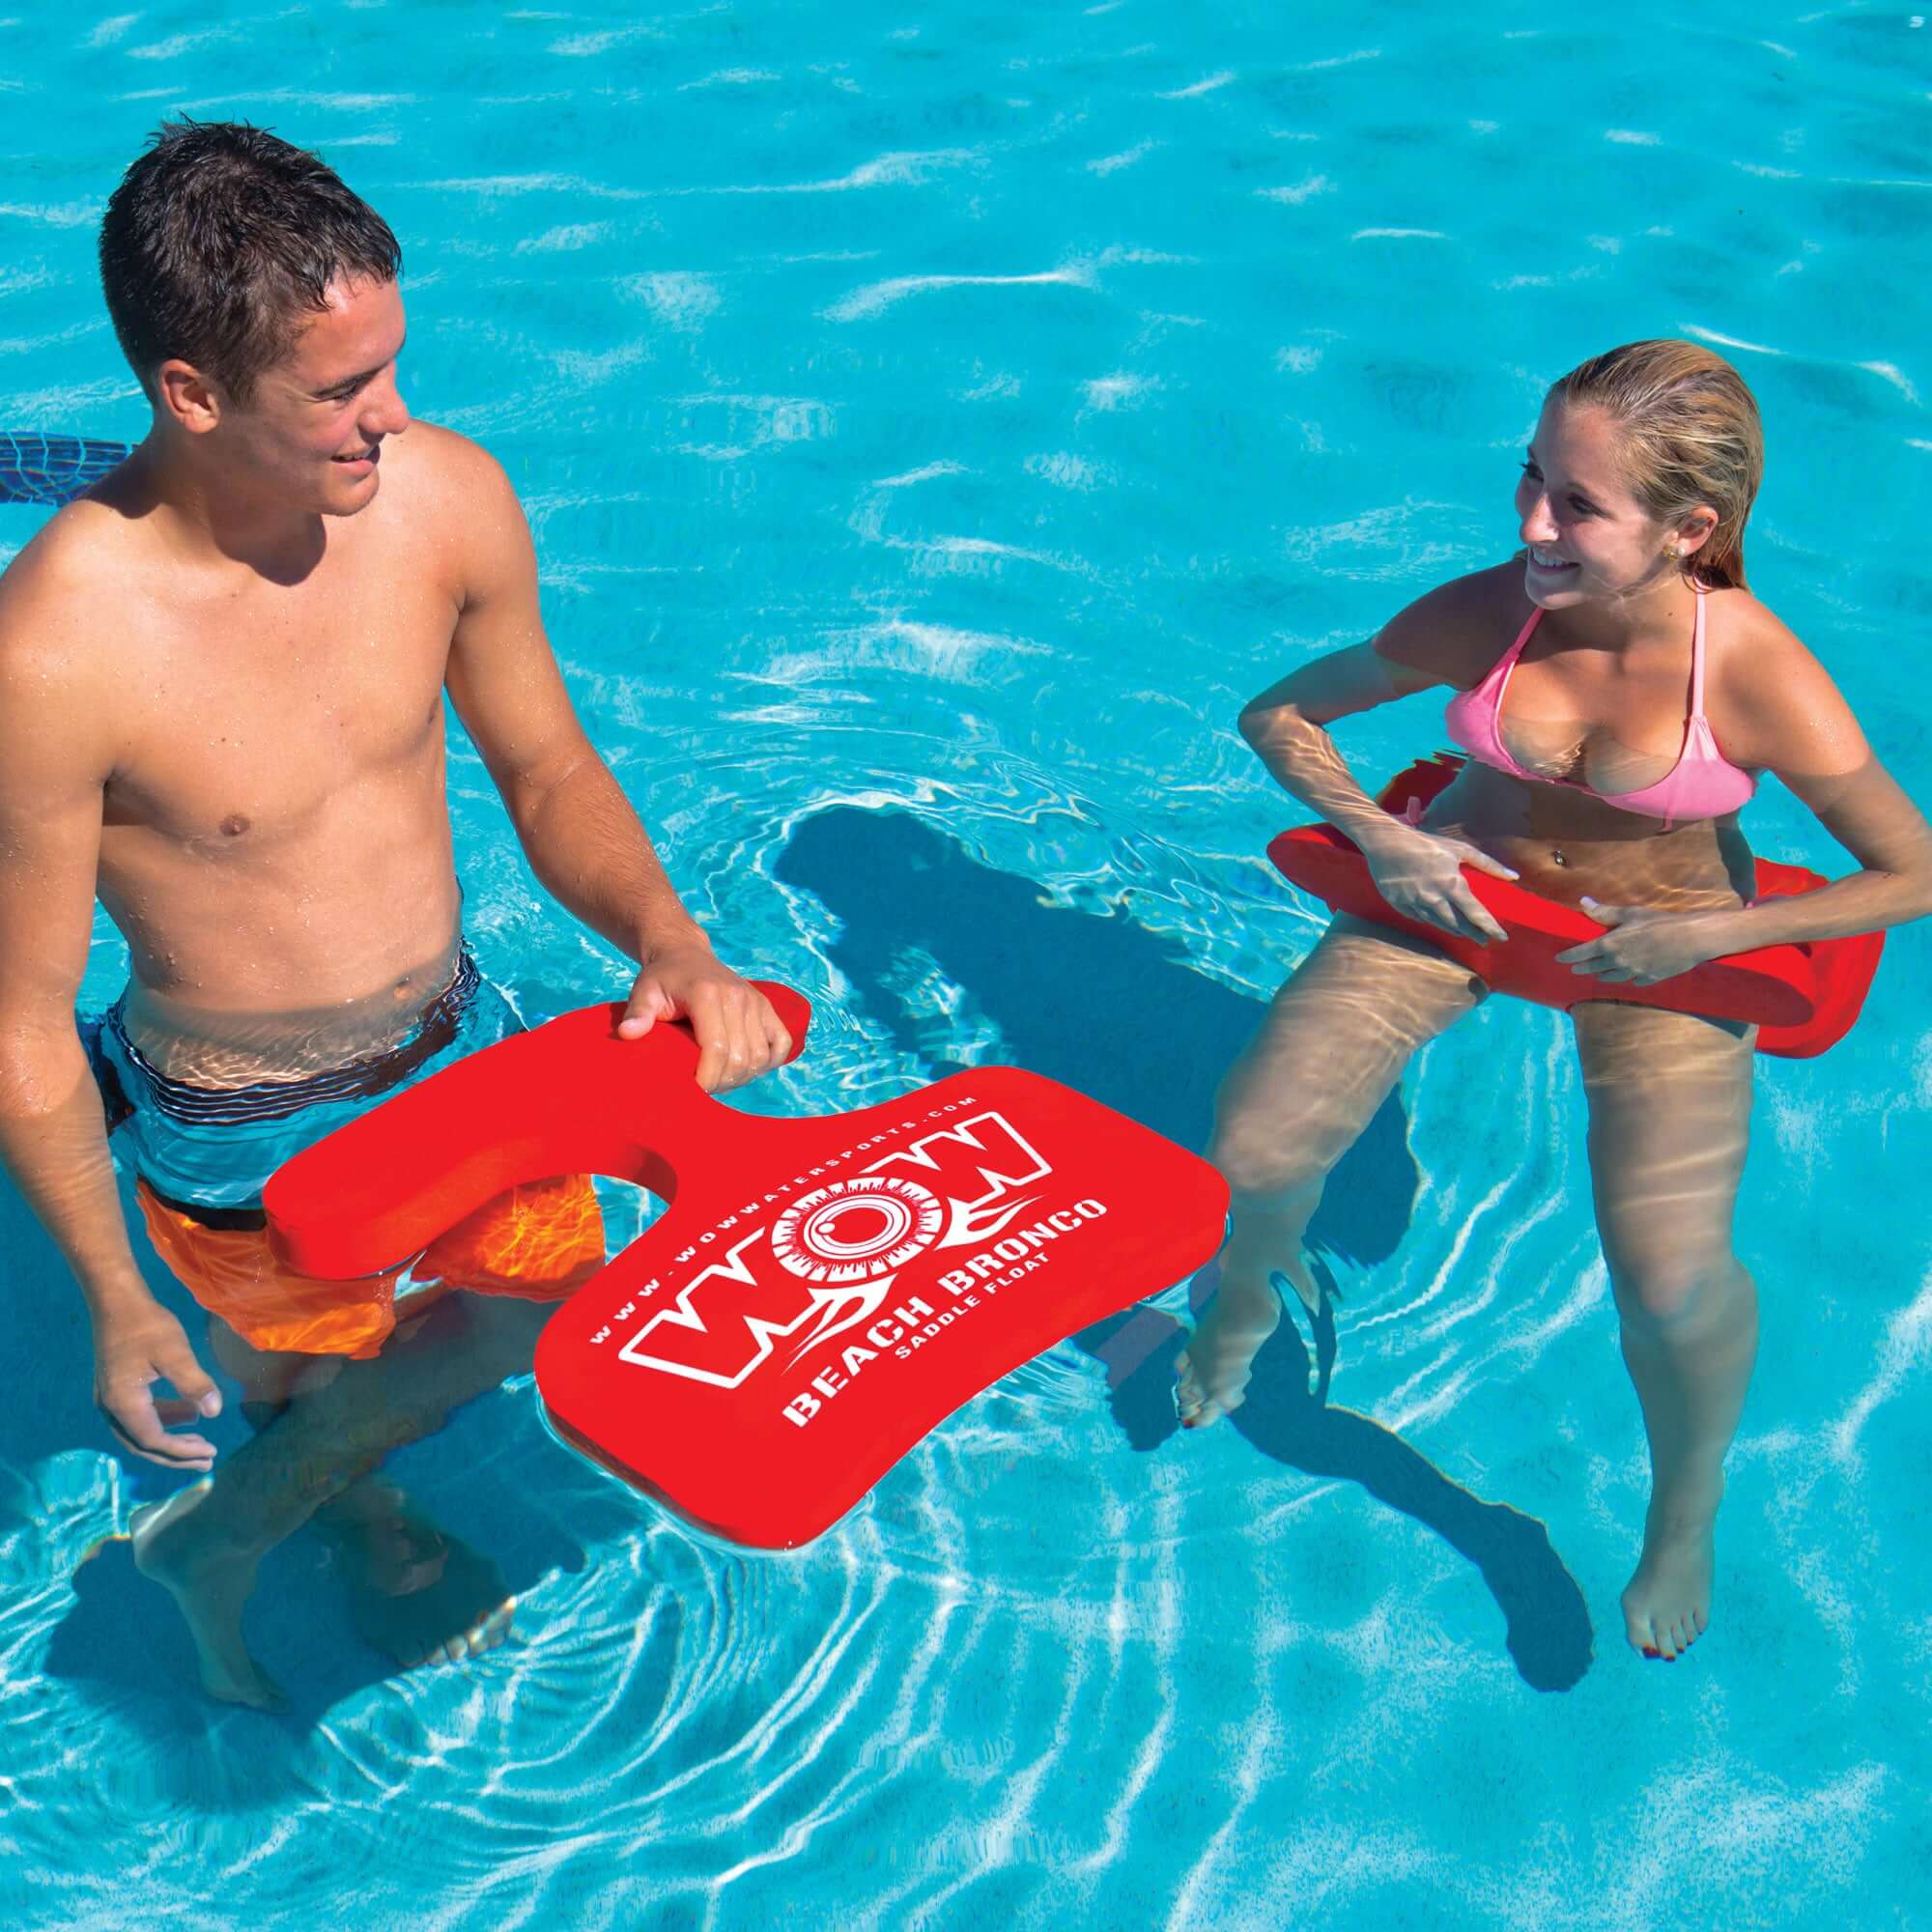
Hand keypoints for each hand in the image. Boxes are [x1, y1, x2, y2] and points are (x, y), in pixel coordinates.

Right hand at [93, 1301, 221, 1470]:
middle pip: (143, 1445)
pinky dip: (162, 1420)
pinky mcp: (115, 1389)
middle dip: (176, 1455)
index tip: (212, 1451)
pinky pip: (138, 1417)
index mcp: (124, 1404)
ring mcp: (110, 1399)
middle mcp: (110, 1408)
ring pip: (140, 1432)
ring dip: (169, 1438)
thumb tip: (215, 1412)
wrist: (116, 1302)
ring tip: (200, 1438)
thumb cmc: (147, 1325)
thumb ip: (194, 1384)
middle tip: (206, 1459)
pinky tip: (186, 1413)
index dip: (183, 1451)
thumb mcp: (175, 1354)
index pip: (154, 1441)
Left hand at [620, 938, 794, 1092]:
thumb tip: (627, 1035)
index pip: (717, 1049)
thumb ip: (637, 1013)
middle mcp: (738, 997)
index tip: (692, 1090)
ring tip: (720, 1078)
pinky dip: (769, 1062)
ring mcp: (756, 1002)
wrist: (685, 955)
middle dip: (722, 1082)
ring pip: (761, 1056)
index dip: (707, 1078)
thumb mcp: (643, 992)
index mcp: (708, 995)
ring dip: (743, 1076)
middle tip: (703, 1087)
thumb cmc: (662, 979)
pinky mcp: (767, 1007)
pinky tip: (748, 1067)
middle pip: (741, 1058)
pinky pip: (781, 1044)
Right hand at [1359, 821, 1517, 943]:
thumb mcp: (1460, 849)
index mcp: (1451, 884)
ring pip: (1439, 924)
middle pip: (1458, 925)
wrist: (1386, 843)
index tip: (1501, 937)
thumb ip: (1488, 864)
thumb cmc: (1426, 844)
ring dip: (1455, 930)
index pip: (1476, 913)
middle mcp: (1434, 898)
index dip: (1490, 927)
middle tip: (1484, 940)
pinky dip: (1432, 920)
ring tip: (1465, 932)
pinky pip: (1420, 918)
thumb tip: (1513, 877)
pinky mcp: (1400, 906)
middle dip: (1474, 933)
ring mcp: (1415, 904)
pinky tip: (1439, 919)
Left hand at [1553, 898, 1728, 984]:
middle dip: (1582, 967)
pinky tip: (1627, 977)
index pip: (1581, 953)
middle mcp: (1618, 962)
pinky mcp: (1649, 978)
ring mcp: (1634, 972)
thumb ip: (1605, 912)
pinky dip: (1627, 979)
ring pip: (1612, 977)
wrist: (1690, 939)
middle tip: (1575, 968)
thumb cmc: (1659, 922)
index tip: (1558, 959)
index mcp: (1610, 945)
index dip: (1568, 956)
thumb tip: (1583, 902)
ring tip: (1597, 975)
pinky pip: (1633, 981)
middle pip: (1594, 968)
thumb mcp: (1630, 913)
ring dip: (1602, 975)